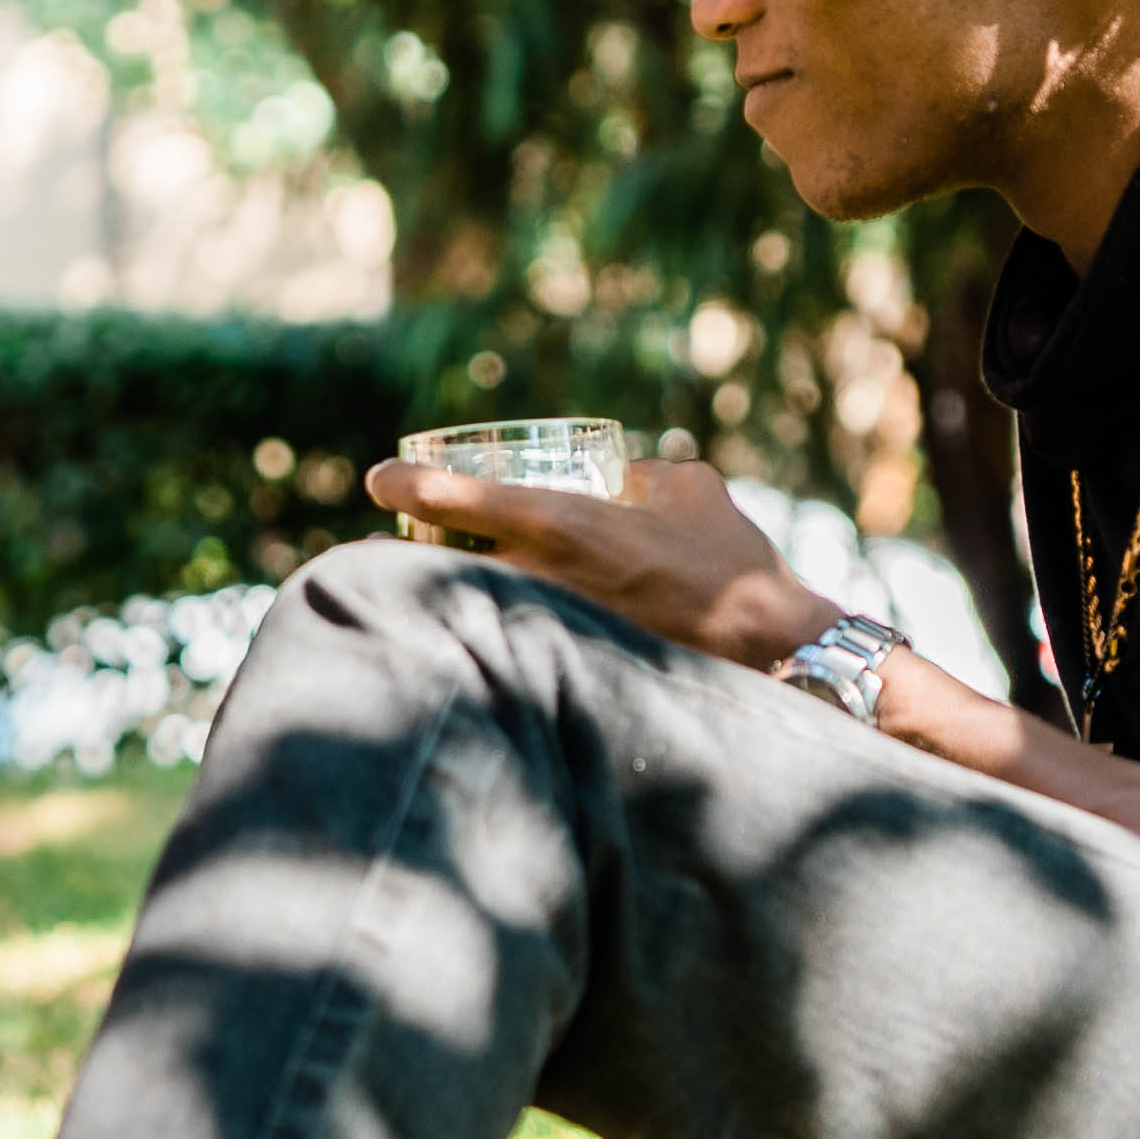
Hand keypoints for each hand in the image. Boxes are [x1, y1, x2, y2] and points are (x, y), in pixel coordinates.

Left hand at [361, 455, 842, 668]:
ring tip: (411, 592)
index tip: (380, 479)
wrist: (766, 646)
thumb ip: (640, 473)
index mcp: (560, 524)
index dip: (405, 484)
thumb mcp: (686, 488)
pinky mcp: (566, 665)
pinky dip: (482, 635)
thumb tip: (617, 475)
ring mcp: (548, 628)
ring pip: (465, 611)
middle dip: (395, 559)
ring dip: (436, 602)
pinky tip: (474, 634)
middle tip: (373, 549)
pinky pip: (507, 644)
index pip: (454, 499)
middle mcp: (539, 579)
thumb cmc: (728, 560)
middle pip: (435, 567)